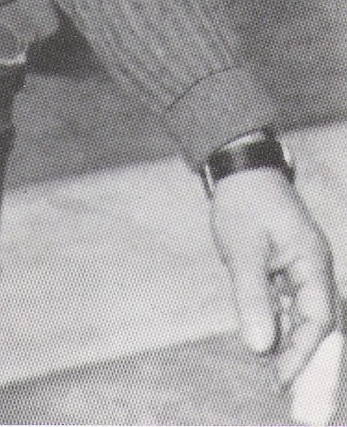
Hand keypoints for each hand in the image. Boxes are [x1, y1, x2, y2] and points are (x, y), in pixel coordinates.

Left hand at [210, 168, 338, 387]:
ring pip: (305, 317)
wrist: (240, 168)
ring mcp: (303, 268)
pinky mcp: (288, 267)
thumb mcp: (243, 249)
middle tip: (287, 392)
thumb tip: (259, 346)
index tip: (281, 378)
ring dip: (291, 345)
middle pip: (320, 324)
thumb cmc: (243, 202)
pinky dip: (280, 325)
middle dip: (306, 358)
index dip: (302, 352)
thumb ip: (252, 296)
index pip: (320, 319)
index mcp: (314, 262)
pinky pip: (291, 304)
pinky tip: (265, 344)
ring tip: (274, 378)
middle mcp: (315, 268)